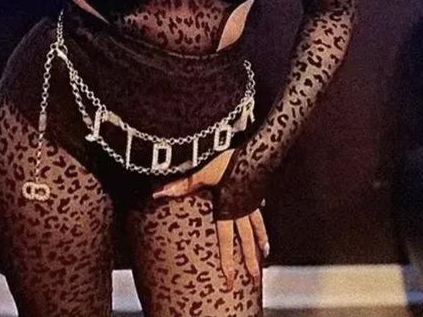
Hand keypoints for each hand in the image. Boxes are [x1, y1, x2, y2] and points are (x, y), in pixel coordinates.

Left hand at [151, 151, 268, 287]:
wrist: (249, 142)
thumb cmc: (222, 156)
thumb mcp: (199, 171)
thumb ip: (180, 185)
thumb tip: (157, 194)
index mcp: (229, 208)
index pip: (227, 240)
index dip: (228, 261)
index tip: (230, 280)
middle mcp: (242, 206)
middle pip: (247, 238)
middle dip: (250, 258)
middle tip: (255, 277)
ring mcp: (251, 196)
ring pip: (258, 223)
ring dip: (261, 239)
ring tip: (264, 254)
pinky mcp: (255, 183)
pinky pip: (258, 201)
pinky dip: (260, 208)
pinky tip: (262, 207)